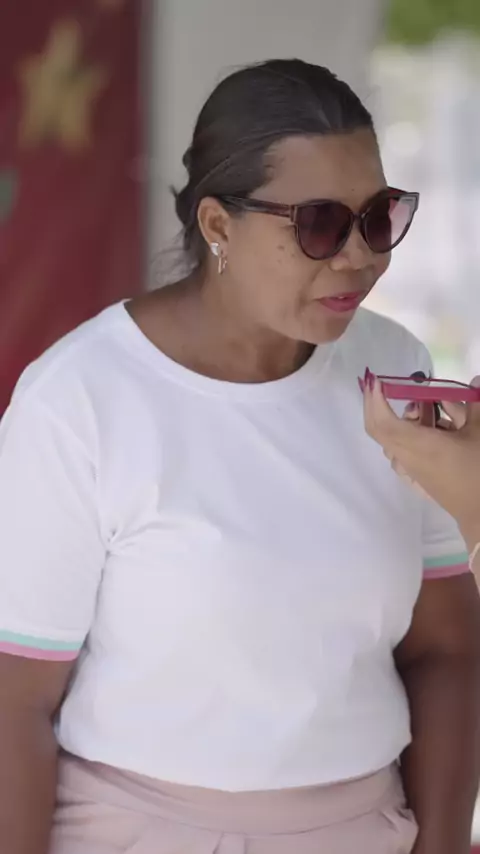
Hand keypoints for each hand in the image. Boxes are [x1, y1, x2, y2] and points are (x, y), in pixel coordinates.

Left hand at [363, 376, 479, 548]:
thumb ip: (475, 405)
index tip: (377, 381)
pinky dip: (409, 435)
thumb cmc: (479, 470)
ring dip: (403, 420)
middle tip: (392, 388)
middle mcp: (406, 458)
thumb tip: (475, 380)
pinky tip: (433, 429)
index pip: (382, 422)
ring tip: (429, 410)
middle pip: (379, 429)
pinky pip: (403, 452)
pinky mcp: (416, 478)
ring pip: (393, 439)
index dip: (375, 400)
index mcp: (418, 445)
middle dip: (379, 405)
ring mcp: (409, 470)